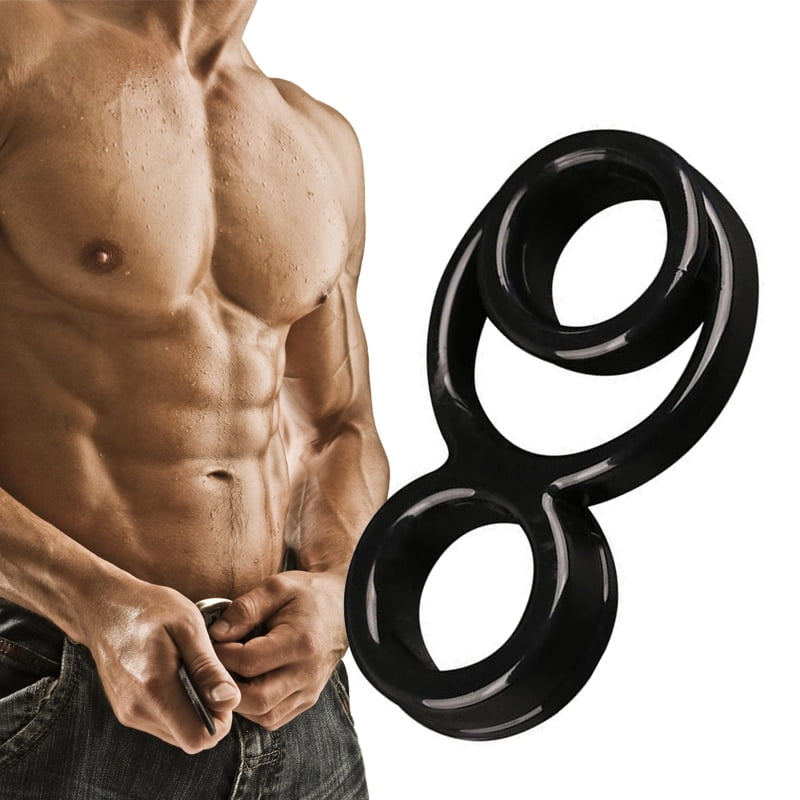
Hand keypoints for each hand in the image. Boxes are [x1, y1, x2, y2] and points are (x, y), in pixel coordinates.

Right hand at [83, 577, 240, 753]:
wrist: (104, 607)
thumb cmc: (150, 609)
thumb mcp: (188, 625)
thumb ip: (208, 667)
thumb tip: (230, 700)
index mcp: (155, 689)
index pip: (197, 739)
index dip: (221, 721)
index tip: (223, 690)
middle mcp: (137, 710)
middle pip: (189, 739)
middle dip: (209, 715)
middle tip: (209, 675)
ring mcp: (128, 713)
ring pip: (177, 733)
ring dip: (193, 710)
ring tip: (192, 671)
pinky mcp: (126, 711)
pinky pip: (163, 723)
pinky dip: (177, 706)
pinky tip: (178, 675)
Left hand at [209, 569, 347, 729]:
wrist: (341, 606)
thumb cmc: (307, 594)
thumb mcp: (276, 588)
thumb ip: (245, 609)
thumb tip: (216, 634)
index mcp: (301, 642)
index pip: (249, 662)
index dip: (222, 655)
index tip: (213, 642)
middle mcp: (308, 672)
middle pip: (256, 699)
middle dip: (227, 686)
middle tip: (216, 666)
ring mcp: (310, 690)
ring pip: (264, 716)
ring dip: (240, 701)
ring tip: (231, 675)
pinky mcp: (308, 699)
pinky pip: (274, 718)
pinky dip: (254, 708)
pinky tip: (248, 684)